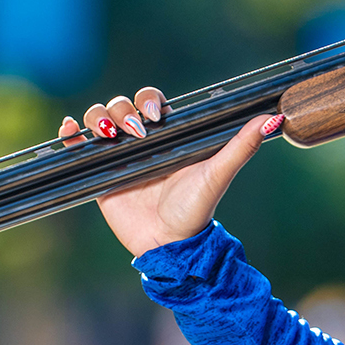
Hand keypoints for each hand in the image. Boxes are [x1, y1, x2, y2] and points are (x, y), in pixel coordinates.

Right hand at [58, 86, 284, 257]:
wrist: (169, 245)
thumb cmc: (196, 210)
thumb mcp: (218, 174)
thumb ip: (242, 147)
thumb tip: (273, 119)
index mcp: (167, 136)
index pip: (150, 101)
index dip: (148, 99)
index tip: (155, 115)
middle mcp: (141, 142)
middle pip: (120, 106)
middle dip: (121, 110)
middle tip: (134, 134)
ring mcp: (118, 157)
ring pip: (98, 119)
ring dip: (97, 117)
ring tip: (105, 135)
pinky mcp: (98, 174)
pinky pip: (78, 145)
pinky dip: (71, 133)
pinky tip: (71, 132)